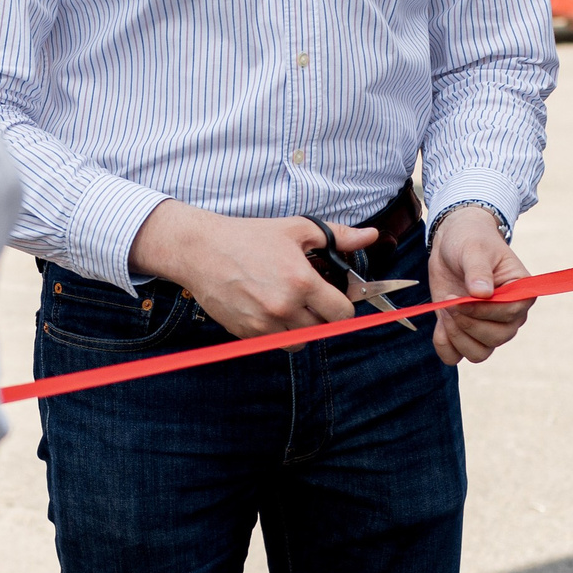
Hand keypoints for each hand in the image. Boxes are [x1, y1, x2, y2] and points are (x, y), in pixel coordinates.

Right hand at [128, 201, 374, 339]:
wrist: (201, 251)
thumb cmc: (248, 237)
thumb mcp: (296, 230)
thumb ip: (338, 237)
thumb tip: (370, 236)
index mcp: (301, 282)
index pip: (342, 314)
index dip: (342, 306)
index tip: (334, 298)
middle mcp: (284, 307)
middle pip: (322, 329)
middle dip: (320, 315)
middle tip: (308, 298)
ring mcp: (264, 323)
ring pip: (299, 341)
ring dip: (300, 328)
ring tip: (288, 305)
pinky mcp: (246, 333)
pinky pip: (273, 343)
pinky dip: (276, 332)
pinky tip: (267, 309)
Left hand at [429, 207, 531, 365]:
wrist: (452, 244)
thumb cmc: (470, 241)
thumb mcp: (473, 250)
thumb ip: (478, 271)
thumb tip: (482, 293)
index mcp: (520, 293)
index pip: (509, 316)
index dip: (482, 312)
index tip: (459, 299)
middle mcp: (509, 316)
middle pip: (495, 338)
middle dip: (467, 323)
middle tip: (450, 301)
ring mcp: (488, 327)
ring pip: (478, 353)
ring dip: (456, 336)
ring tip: (445, 308)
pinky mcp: (466, 333)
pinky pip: (457, 355)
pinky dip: (445, 346)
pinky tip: (439, 324)